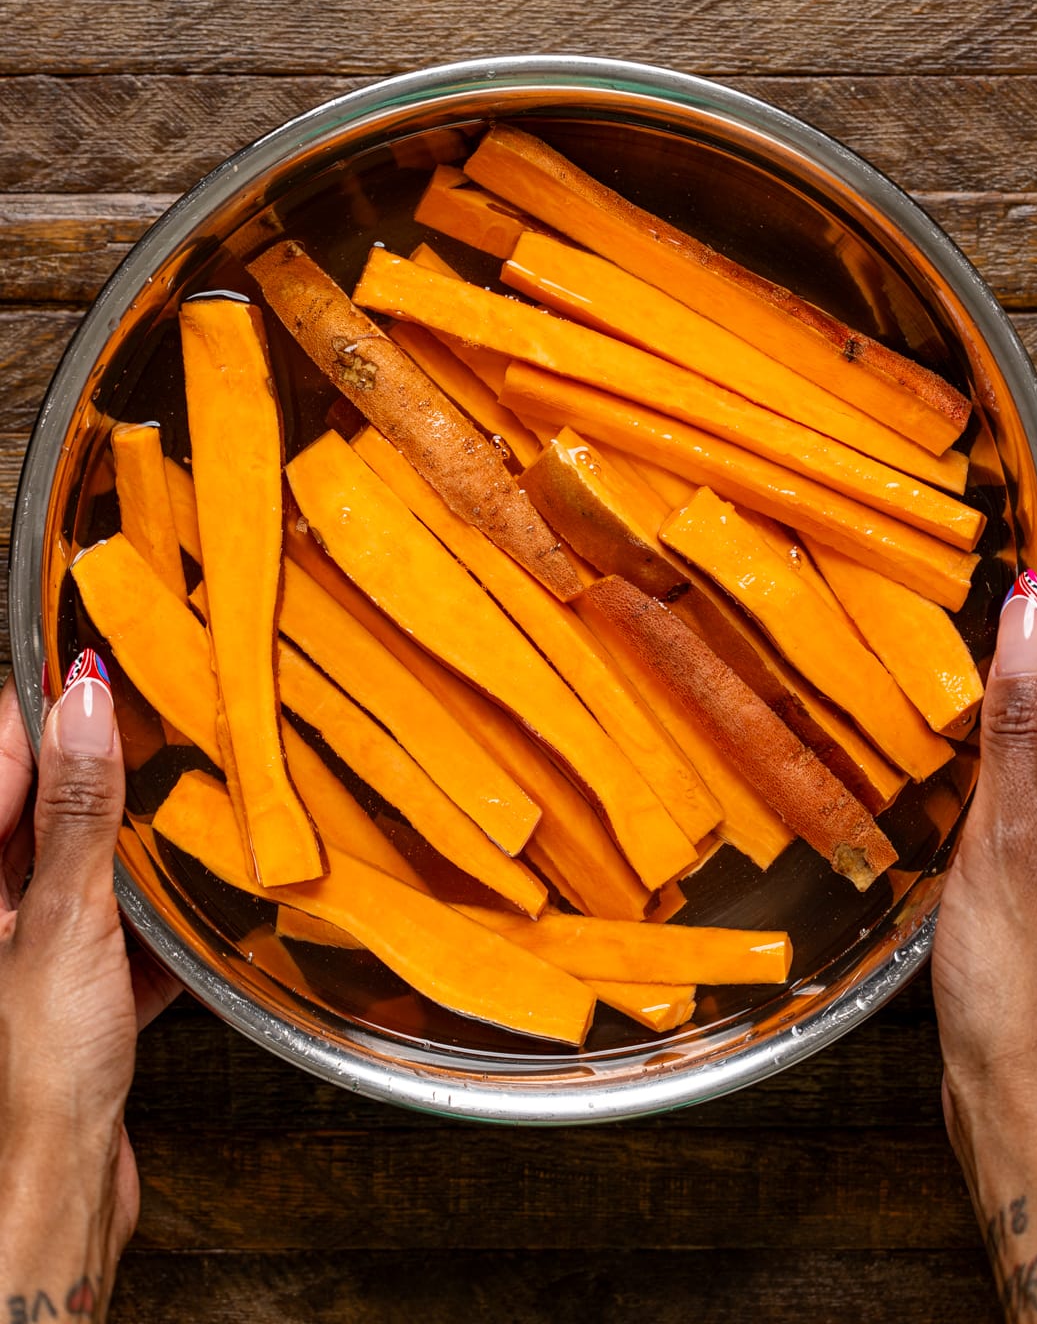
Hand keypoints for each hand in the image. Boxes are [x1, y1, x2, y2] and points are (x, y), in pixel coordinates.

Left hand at [0, 655, 178, 1321]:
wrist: (60, 1194)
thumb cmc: (37, 1073)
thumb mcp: (65, 919)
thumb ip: (79, 807)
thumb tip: (84, 698)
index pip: (2, 753)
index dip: (51, 703)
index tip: (106, 656)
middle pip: (47, 803)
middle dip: (107, 765)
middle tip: (170, 719)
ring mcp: (32, 948)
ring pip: (89, 861)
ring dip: (139, 839)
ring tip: (196, 802)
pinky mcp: (75, 990)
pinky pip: (121, 923)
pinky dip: (159, 910)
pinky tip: (201, 903)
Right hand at [932, 578, 1036, 1316]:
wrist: (1007, 1077)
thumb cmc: (1017, 975)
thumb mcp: (1014, 833)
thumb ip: (1023, 721)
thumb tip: (1033, 612)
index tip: (998, 557)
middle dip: (1015, 644)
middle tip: (963, 595)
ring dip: (994, 689)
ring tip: (934, 655)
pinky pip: (1021, 762)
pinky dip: (984, 737)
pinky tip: (942, 737)